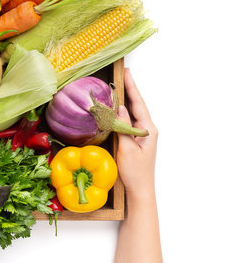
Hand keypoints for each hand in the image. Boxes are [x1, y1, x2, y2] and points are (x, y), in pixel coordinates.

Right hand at [114, 68, 162, 262]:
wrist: (139, 190)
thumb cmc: (134, 172)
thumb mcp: (126, 148)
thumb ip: (123, 127)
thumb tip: (120, 107)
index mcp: (147, 129)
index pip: (138, 103)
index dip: (131, 87)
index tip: (126, 73)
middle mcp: (146, 129)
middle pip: (136, 105)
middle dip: (129, 89)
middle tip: (122, 74)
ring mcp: (141, 135)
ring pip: (132, 112)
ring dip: (124, 99)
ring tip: (117, 86)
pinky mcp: (134, 140)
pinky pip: (127, 121)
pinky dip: (121, 112)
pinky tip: (114, 107)